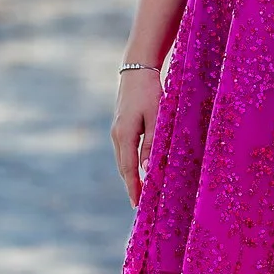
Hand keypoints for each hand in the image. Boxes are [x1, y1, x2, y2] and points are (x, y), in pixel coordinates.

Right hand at [112, 68, 159, 203]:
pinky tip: (139, 170)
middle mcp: (117, 135)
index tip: (136, 205)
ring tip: (141, 192)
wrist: (137, 69)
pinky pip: (124, 152)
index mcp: (125, 134)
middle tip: (140, 204)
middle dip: (131, 185)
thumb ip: (153, 143)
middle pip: (124, 167)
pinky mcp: (119, 126)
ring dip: (131, 176)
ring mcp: (116, 131)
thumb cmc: (150, 91)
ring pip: (123, 160)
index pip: (130, 168)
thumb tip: (148, 168)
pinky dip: (130, 164)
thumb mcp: (157, 117)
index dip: (134, 187)